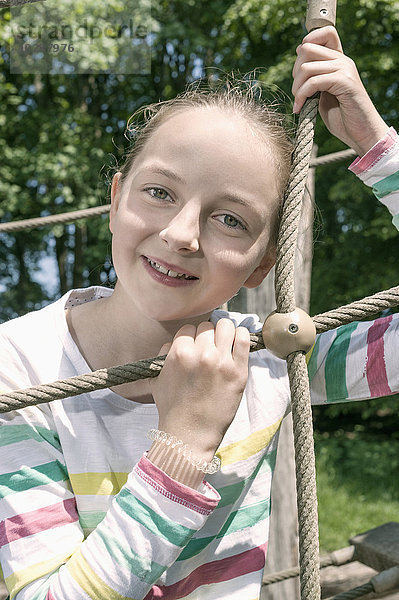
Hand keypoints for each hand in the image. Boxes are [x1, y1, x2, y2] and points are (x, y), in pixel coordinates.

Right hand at [149, 319, 249, 458]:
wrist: (189, 435)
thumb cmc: (173, 408)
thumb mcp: (158, 378)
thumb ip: (165, 354)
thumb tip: (178, 340)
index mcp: (179, 353)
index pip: (188, 328)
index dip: (191, 338)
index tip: (195, 348)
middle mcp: (200, 354)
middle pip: (207, 326)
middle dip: (207, 336)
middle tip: (209, 349)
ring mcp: (221, 362)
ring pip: (226, 326)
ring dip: (225, 332)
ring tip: (225, 343)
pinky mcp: (238, 371)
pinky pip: (244, 339)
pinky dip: (242, 336)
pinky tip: (238, 342)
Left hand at [292, 26, 388, 155]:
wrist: (361, 133)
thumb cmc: (342, 117)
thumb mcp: (323, 93)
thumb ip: (314, 75)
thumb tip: (299, 52)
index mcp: (339, 60)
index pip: (323, 33)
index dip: (305, 45)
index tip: (300, 72)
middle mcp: (343, 60)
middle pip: (307, 48)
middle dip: (295, 71)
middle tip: (297, 92)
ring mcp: (345, 70)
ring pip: (306, 67)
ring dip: (296, 88)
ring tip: (299, 102)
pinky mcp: (344, 82)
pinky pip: (313, 82)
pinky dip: (301, 96)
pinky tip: (299, 108)